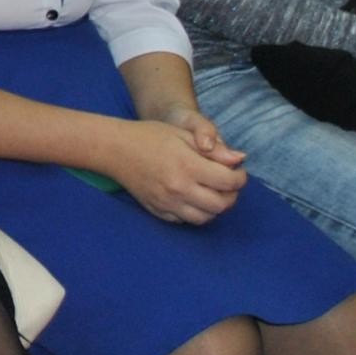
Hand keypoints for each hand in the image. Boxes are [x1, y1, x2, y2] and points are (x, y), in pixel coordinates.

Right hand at [111, 114, 246, 224]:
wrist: (115, 149)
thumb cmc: (150, 136)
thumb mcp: (183, 133)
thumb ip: (214, 148)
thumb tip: (239, 160)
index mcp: (188, 166)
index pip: (228, 182)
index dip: (240, 178)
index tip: (238, 172)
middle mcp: (179, 188)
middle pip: (220, 205)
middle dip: (232, 195)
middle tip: (229, 184)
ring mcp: (167, 203)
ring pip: (205, 218)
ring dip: (216, 208)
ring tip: (214, 193)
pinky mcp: (158, 211)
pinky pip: (185, 221)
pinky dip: (196, 213)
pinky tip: (194, 199)